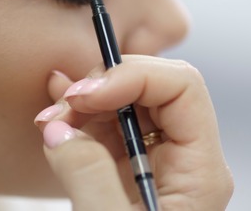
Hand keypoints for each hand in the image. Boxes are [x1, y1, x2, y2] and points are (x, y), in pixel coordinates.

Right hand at [34, 55, 232, 210]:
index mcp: (202, 171)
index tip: (84, 94)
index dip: (131, 76)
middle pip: (153, 88)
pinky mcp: (129, 175)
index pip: (183, 87)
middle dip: (101, 87)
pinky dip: (79, 118)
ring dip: (84, 102)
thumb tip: (58, 128)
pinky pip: (108, 130)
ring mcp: (157, 166)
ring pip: (127, 104)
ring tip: (49, 118)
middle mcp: (186, 161)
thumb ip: (87, 174)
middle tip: (59, 109)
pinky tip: (54, 115)